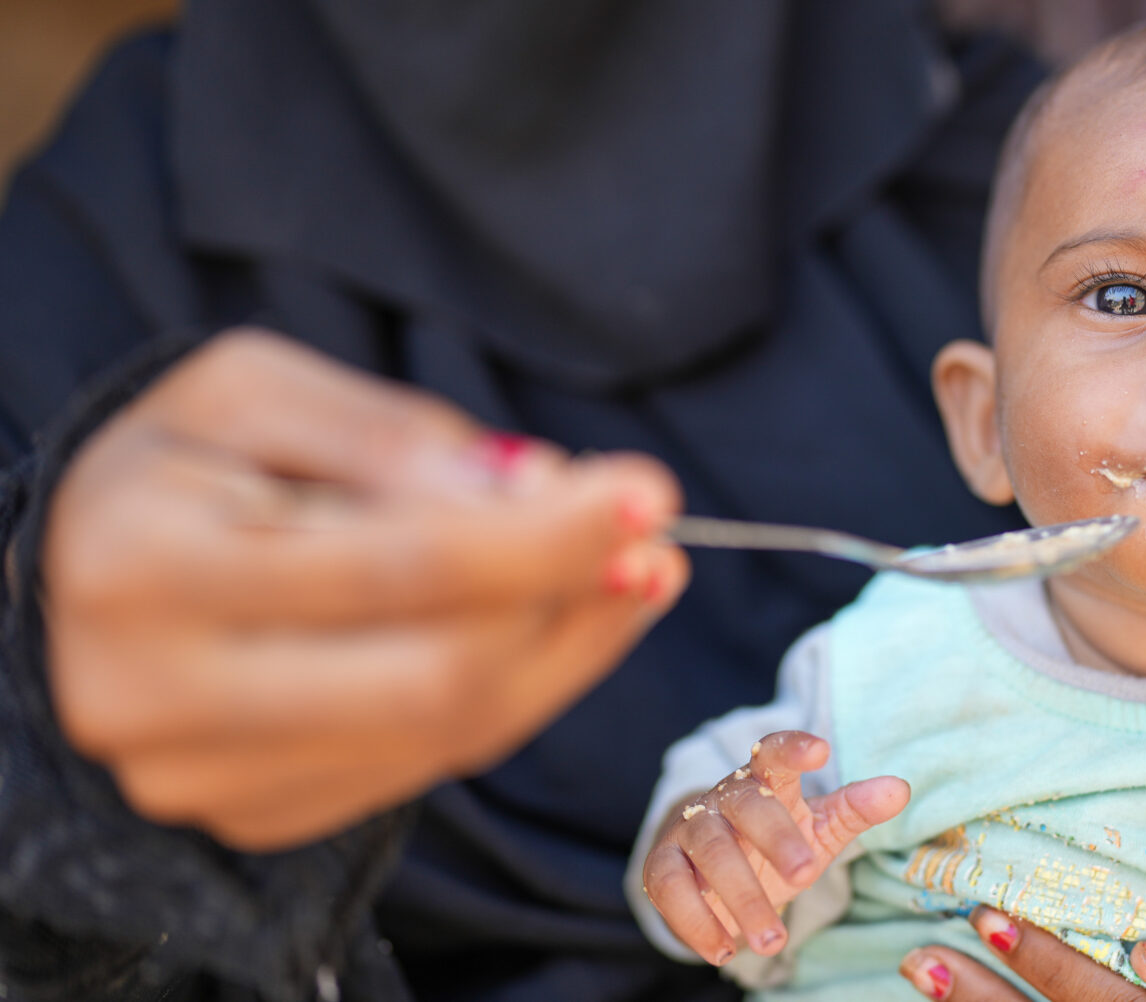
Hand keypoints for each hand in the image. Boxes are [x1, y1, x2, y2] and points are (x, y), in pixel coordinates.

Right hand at [40, 329, 688, 850]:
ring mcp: (212, 778)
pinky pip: (433, 762)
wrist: (81, 574)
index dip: (543, 537)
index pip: (397, 566)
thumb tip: (527, 490)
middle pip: (440, 674)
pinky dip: (521, 688)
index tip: (648, 493)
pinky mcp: (262, 814)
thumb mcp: (252, 391)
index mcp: (147, 564)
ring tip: (635, 572)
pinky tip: (567, 623)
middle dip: (573, 603)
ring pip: (454, 732)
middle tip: (656, 541)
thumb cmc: (181, 463)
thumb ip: (388, 435)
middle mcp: (163, 697)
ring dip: (570, 648)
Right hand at [638, 730, 908, 964]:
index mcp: (767, 780)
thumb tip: (899, 789)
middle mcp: (725, 798)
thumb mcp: (820, 827)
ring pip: (710, 852)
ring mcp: (690, 829)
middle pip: (748, 807)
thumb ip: (856, 808)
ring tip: (772, 939)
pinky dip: (695, 923)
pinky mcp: (662, 864)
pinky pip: (669, 889)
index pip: (776, 752)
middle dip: (776, 840)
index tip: (820, 751)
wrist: (713, 865)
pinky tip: (724, 950)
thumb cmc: (776, 840)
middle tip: (805, 876)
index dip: (794, 748)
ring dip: (741, 897)